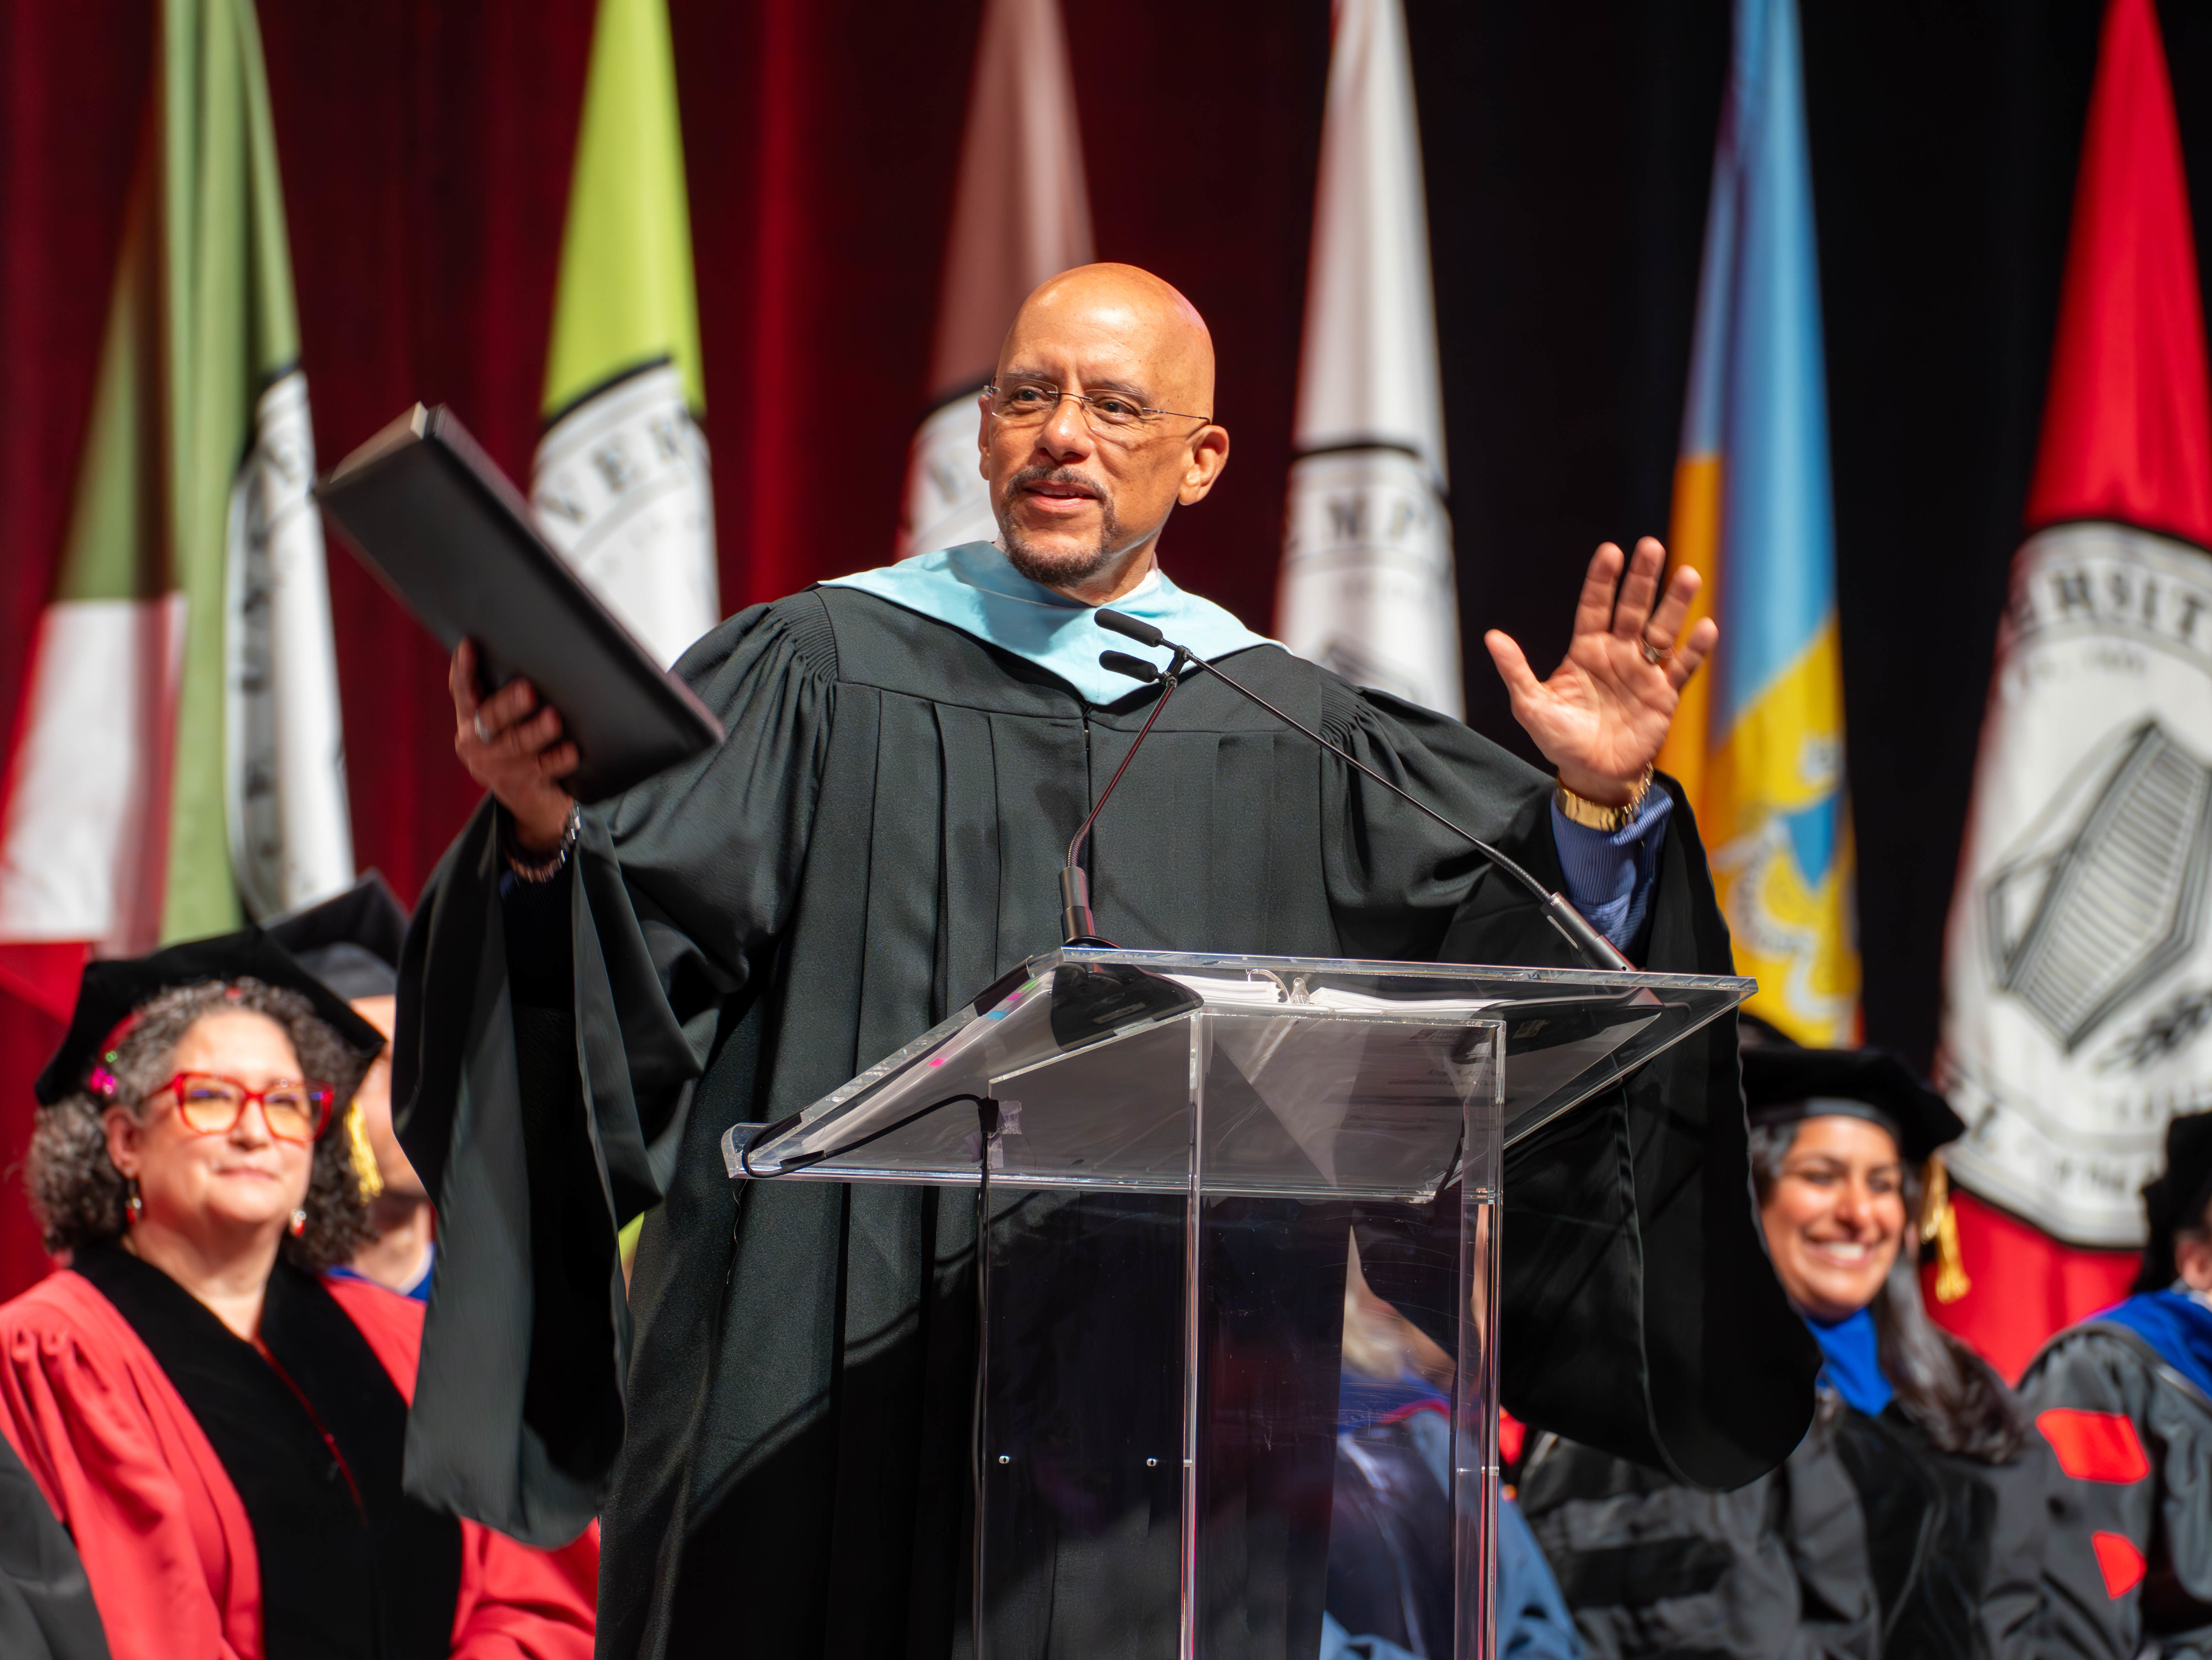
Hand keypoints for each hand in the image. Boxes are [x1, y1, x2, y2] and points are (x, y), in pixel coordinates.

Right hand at [450, 639, 577, 850]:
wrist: (531, 801)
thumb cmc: (520, 747)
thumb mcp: (504, 723)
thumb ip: (503, 695)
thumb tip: (528, 651)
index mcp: (470, 720)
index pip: (462, 690)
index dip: (464, 669)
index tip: (470, 646)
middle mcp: (474, 743)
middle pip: (491, 718)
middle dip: (509, 704)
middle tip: (528, 690)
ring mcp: (494, 768)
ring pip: (516, 745)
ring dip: (535, 732)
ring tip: (554, 720)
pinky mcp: (518, 788)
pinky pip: (541, 769)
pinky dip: (557, 760)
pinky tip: (571, 751)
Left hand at [1484, 536, 1716, 805]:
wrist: (1591, 774)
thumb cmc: (1559, 739)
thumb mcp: (1531, 706)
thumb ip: (1516, 670)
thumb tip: (1492, 637)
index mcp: (1586, 650)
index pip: (1594, 607)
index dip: (1602, 580)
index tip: (1610, 551)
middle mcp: (1618, 654)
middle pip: (1632, 609)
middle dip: (1642, 579)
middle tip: (1651, 547)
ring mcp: (1643, 672)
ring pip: (1662, 630)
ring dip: (1675, 605)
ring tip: (1688, 575)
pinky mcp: (1664, 695)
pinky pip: (1682, 668)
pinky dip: (1695, 649)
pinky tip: (1706, 627)